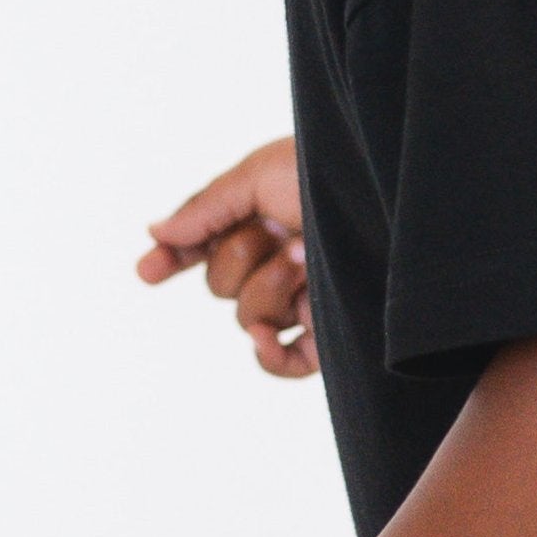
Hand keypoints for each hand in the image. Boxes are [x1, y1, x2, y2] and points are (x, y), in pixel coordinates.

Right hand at [137, 137, 315, 376]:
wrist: (389, 198)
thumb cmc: (331, 174)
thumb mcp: (259, 175)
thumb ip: (205, 208)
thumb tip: (156, 231)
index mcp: (264, 218)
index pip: (206, 247)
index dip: (174, 259)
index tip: (147, 272)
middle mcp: (281, 259)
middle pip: (220, 285)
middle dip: (238, 259)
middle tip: (279, 233)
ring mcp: (304, 299)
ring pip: (248, 318)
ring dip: (268, 287)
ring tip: (307, 258)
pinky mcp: (329, 334)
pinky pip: (282, 362)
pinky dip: (269, 355)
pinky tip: (266, 339)